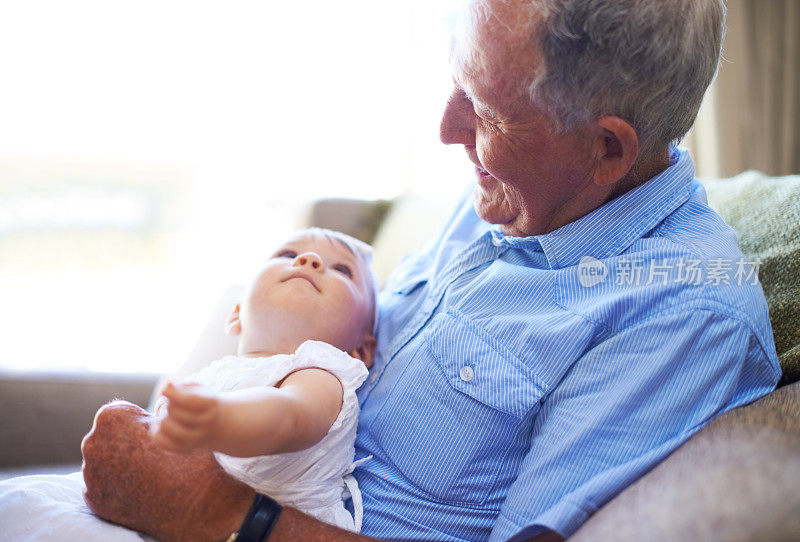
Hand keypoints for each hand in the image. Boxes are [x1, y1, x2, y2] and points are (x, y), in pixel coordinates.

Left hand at [81, 400, 253, 541]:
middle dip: (124, 443)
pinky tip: (137, 487)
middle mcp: (92, 441)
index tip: (150, 434)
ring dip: (119, 465)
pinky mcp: (91, 496)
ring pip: (103, 462)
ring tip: (145, 473)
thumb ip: (156, 416)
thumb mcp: (173, 425)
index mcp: (111, 417)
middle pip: (108, 437)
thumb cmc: (185, 459)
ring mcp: (89, 471)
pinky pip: (102, 485)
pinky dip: (116, 485)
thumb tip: (158, 403)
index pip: (120, 414)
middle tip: (148, 455)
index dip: (138, 423)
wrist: (189, 504)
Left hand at [152, 382, 221, 452]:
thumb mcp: (196, 389)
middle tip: (171, 404)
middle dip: (168, 404)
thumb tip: (167, 386)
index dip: (173, 394)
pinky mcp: (184, 449)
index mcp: (211, 404)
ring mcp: (196, 438)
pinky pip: (161, 441)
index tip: (164, 390)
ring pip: (165, 426)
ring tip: (167, 416)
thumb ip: (181, 387)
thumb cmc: (200, 401)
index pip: (189, 400)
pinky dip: (156, 432)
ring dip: (161, 418)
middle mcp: (206, 424)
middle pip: (174, 411)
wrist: (212, 424)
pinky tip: (161, 427)